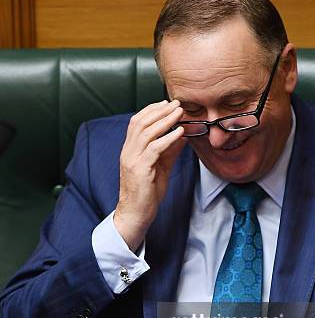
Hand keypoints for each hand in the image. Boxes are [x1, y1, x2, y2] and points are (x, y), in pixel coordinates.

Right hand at [114, 100, 184, 249]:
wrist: (135, 213)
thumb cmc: (147, 192)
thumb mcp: (160, 167)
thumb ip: (169, 150)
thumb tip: (182, 134)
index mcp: (130, 149)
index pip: (137, 122)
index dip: (152, 110)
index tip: (167, 103)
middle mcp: (128, 152)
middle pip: (140, 122)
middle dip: (159, 110)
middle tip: (176, 104)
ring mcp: (132, 160)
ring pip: (147, 132)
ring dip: (165, 120)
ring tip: (179, 113)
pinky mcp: (140, 170)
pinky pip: (154, 149)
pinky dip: (168, 138)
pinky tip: (179, 133)